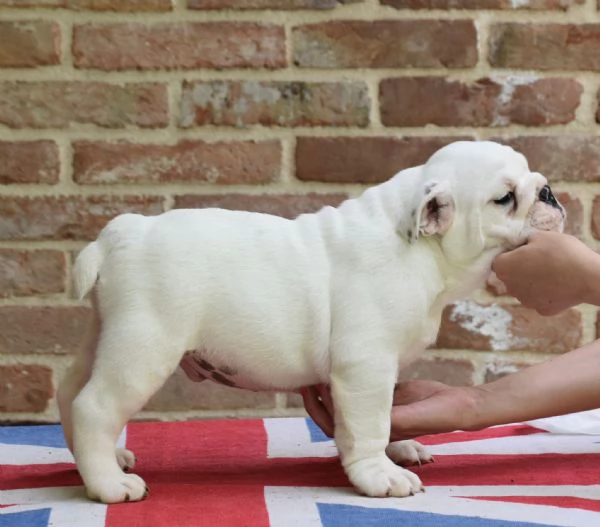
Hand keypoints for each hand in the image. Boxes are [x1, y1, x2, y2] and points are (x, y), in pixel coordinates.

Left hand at [301, 381, 478, 440]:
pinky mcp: (377, 395)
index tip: (321, 388)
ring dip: (327, 388)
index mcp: (372, 434)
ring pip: (340, 402)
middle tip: (308, 379)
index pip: (339, 427)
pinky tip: (333, 361)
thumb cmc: (437, 413)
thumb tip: (366, 416)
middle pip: (332, 417)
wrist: (455, 405)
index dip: (327, 410)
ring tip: (315, 369)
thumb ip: (393, 419)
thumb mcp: (414, 415)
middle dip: (318, 401)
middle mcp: (368, 424)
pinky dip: (340, 379)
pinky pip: (353, 389)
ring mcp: (372, 409)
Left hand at [492, 232, 599, 314]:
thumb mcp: (540, 235)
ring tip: (552, 272)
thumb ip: (523, 240)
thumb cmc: (561, 252)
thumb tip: (520, 244)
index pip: (498, 260)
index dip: (510, 254)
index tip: (523, 250)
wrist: (588, 277)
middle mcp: (509, 287)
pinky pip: (540, 299)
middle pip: (510, 276)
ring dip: (532, 282)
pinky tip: (559, 285)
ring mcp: (525, 301)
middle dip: (520, 268)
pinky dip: (547, 293)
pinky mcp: (541, 310)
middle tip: (540, 259)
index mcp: (503, 268)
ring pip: (524, 289)